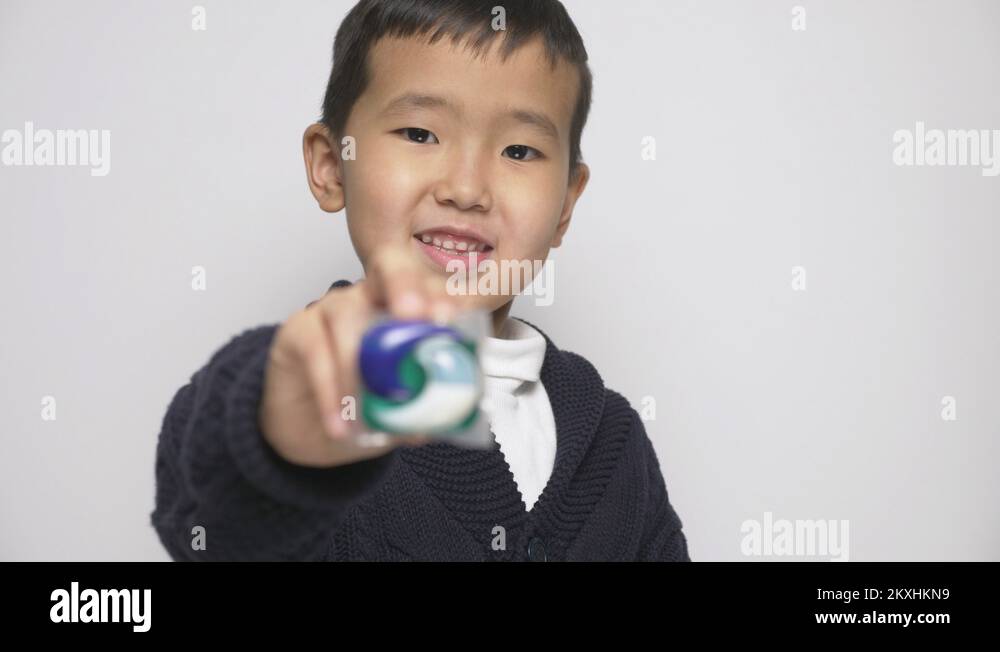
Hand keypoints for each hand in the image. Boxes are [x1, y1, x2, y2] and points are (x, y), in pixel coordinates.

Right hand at [259, 242, 460, 466]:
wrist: (310, 430)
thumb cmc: (362, 409)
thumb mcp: (399, 412)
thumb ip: (422, 407)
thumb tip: (446, 417)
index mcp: (406, 309)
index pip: (430, 287)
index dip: (440, 295)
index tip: (448, 317)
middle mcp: (370, 297)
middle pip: (388, 270)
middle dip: (404, 285)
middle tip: (413, 314)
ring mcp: (332, 308)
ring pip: (348, 318)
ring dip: (359, 366)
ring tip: (366, 414)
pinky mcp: (298, 330)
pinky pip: (317, 354)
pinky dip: (330, 392)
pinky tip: (340, 423)